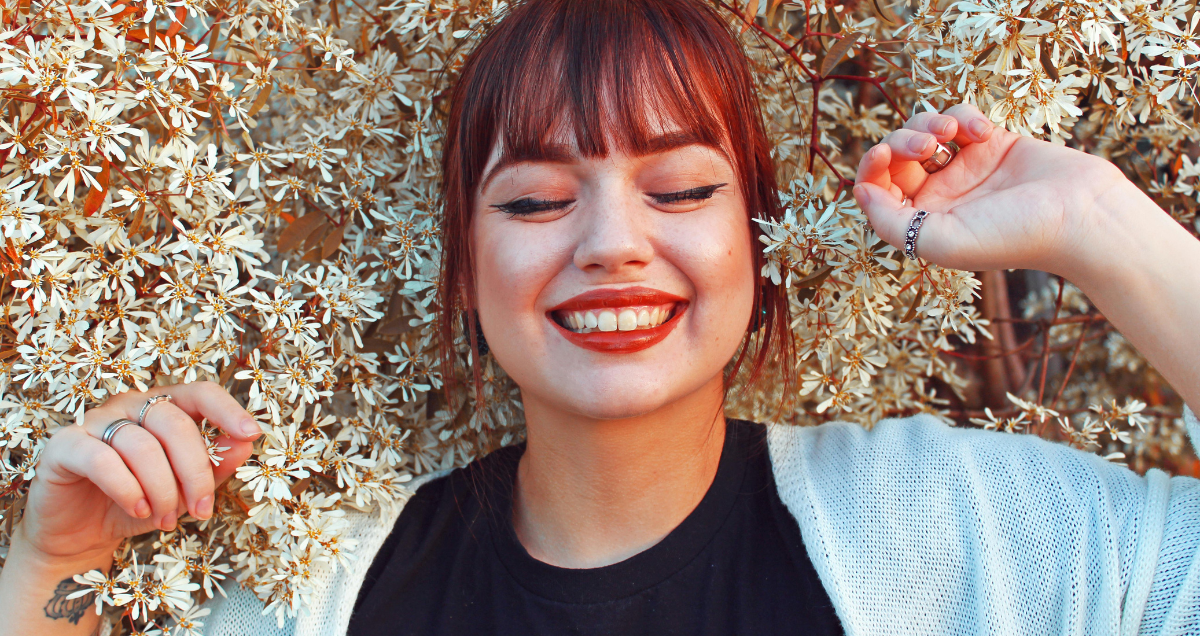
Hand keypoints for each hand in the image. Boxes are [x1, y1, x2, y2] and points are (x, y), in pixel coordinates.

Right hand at [19, 382, 259, 560]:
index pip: (200, 393)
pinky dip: (127, 489)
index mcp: (163, 408)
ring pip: (143, 446)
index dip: (227, 410)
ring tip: (165, 518)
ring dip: (162, 489)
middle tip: (201, 510)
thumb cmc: (136, 505)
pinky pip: (103, 461)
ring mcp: (95, 422)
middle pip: (175, 424)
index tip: (251, 434)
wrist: (79, 536)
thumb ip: (213, 466)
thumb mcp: (183, 490)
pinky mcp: (65, 446)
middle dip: (195, 472)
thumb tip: (245, 444)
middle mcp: (130, 406)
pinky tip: (138, 510)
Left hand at [852, 103, 1131, 275]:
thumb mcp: (937, 241)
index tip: (883, 153)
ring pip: (924, 129)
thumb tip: (858, 192)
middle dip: (902, 140)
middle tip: (928, 145)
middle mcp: (940, 195)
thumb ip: (889, 222)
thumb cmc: (1010, 236)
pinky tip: (983, 132)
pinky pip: (960, 116)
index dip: (871, 166)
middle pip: (897, 155)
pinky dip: (964, 116)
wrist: (1079, 216)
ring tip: (950, 133)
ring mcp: (966, 167)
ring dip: (928, 122)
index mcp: (922, 221)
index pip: (878, 188)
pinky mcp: (993, 143)